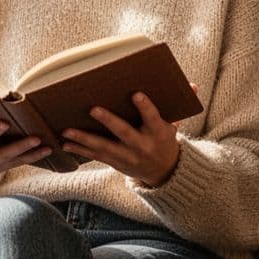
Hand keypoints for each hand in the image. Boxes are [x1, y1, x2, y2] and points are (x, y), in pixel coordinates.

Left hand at [61, 88, 192, 187]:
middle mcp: (142, 145)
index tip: (136, 93)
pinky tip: (65, 142)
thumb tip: (192, 85)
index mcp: (158, 133)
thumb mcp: (175, 125)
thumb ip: (179, 107)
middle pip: (124, 132)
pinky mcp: (115, 162)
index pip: (153, 118)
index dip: (145, 106)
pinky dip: (80, 149)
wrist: (164, 173)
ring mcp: (127, 156)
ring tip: (66, 130)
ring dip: (84, 138)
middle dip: (108, 121)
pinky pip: (95, 156)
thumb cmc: (165, 140)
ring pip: (104, 147)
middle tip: (93, 109)